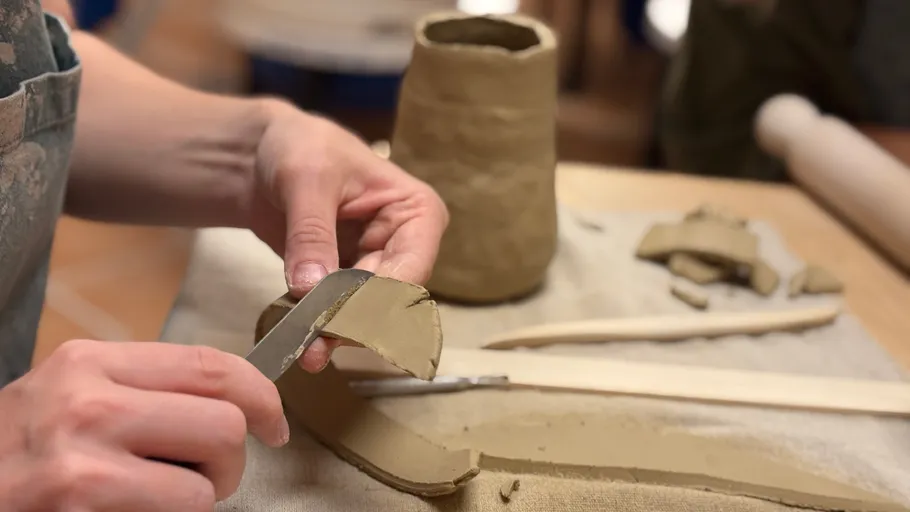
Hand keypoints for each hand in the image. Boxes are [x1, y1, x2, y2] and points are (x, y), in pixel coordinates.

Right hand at [0, 339, 287, 510]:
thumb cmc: (13, 454)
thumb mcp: (65, 397)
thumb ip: (139, 389)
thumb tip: (228, 402)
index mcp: (90, 363)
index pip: (210, 365)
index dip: (260, 396)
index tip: (273, 423)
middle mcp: (87, 403)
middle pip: (223, 424)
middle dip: (231, 461)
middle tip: (208, 477)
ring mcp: (81, 463)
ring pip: (204, 485)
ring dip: (197, 502)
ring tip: (159, 501)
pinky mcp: (81, 509)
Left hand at [246, 102, 447, 371]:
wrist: (260, 156)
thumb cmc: (299, 147)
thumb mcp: (305, 180)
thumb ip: (311, 234)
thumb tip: (311, 288)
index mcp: (417, 213)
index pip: (409, 270)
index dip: (376, 300)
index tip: (337, 321)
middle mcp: (405, 245)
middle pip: (389, 300)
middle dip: (353, 323)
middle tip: (315, 347)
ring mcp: (377, 267)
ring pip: (366, 314)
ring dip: (336, 334)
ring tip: (305, 353)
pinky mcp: (347, 282)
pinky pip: (339, 312)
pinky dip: (320, 326)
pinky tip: (298, 338)